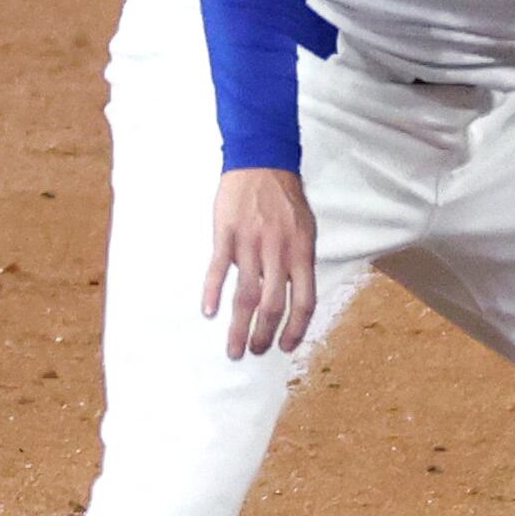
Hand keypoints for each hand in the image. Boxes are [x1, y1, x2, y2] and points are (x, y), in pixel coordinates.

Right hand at [199, 168, 317, 359]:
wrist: (262, 162)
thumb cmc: (286, 200)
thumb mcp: (306, 230)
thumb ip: (300, 263)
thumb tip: (295, 296)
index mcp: (302, 253)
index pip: (304, 301)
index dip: (296, 328)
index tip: (286, 346)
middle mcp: (278, 252)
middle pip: (272, 305)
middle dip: (265, 335)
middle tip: (256, 352)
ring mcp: (250, 244)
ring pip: (245, 295)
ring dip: (239, 327)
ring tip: (234, 349)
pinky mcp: (226, 234)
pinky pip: (218, 269)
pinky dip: (212, 292)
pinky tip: (209, 313)